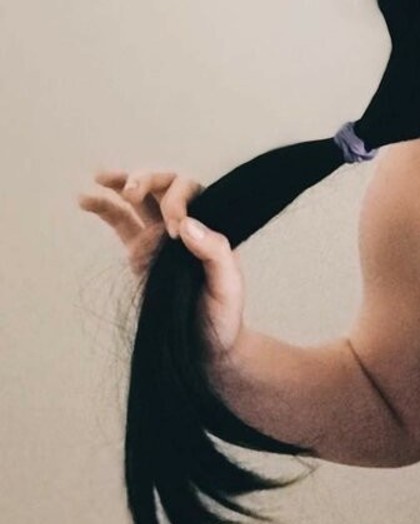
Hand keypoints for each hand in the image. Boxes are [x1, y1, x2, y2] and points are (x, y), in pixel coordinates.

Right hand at [78, 170, 245, 358]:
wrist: (208, 345)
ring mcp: (160, 238)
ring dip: (121, 183)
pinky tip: (86, 199)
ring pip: (139, 199)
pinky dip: (104, 208)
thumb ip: (214, 252)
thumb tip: (186, 224)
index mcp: (208, 226)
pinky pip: (120, 223)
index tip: (174, 228)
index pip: (191, 192)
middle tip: (131, 192)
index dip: (177, 200)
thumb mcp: (228, 285)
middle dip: (145, 180)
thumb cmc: (223, 315)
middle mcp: (185, 227)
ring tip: (101, 177)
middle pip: (164, 185)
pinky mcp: (140, 254)